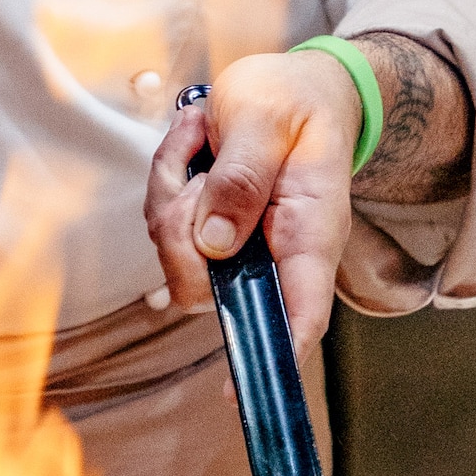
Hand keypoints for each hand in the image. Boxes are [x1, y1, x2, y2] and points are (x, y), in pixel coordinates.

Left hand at [143, 34, 473, 360]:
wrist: (299, 86)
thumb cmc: (295, 101)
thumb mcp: (268, 119)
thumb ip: (242, 177)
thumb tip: (213, 243)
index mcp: (309, 234)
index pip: (299, 313)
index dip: (272, 354)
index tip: (237, 388)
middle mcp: (274, 252)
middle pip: (207, 285)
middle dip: (179, 225)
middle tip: (198, 157)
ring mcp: (239, 245)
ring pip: (178, 253)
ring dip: (172, 189)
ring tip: (202, 134)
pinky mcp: (210, 231)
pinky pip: (166, 223)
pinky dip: (167, 178)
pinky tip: (194, 140)